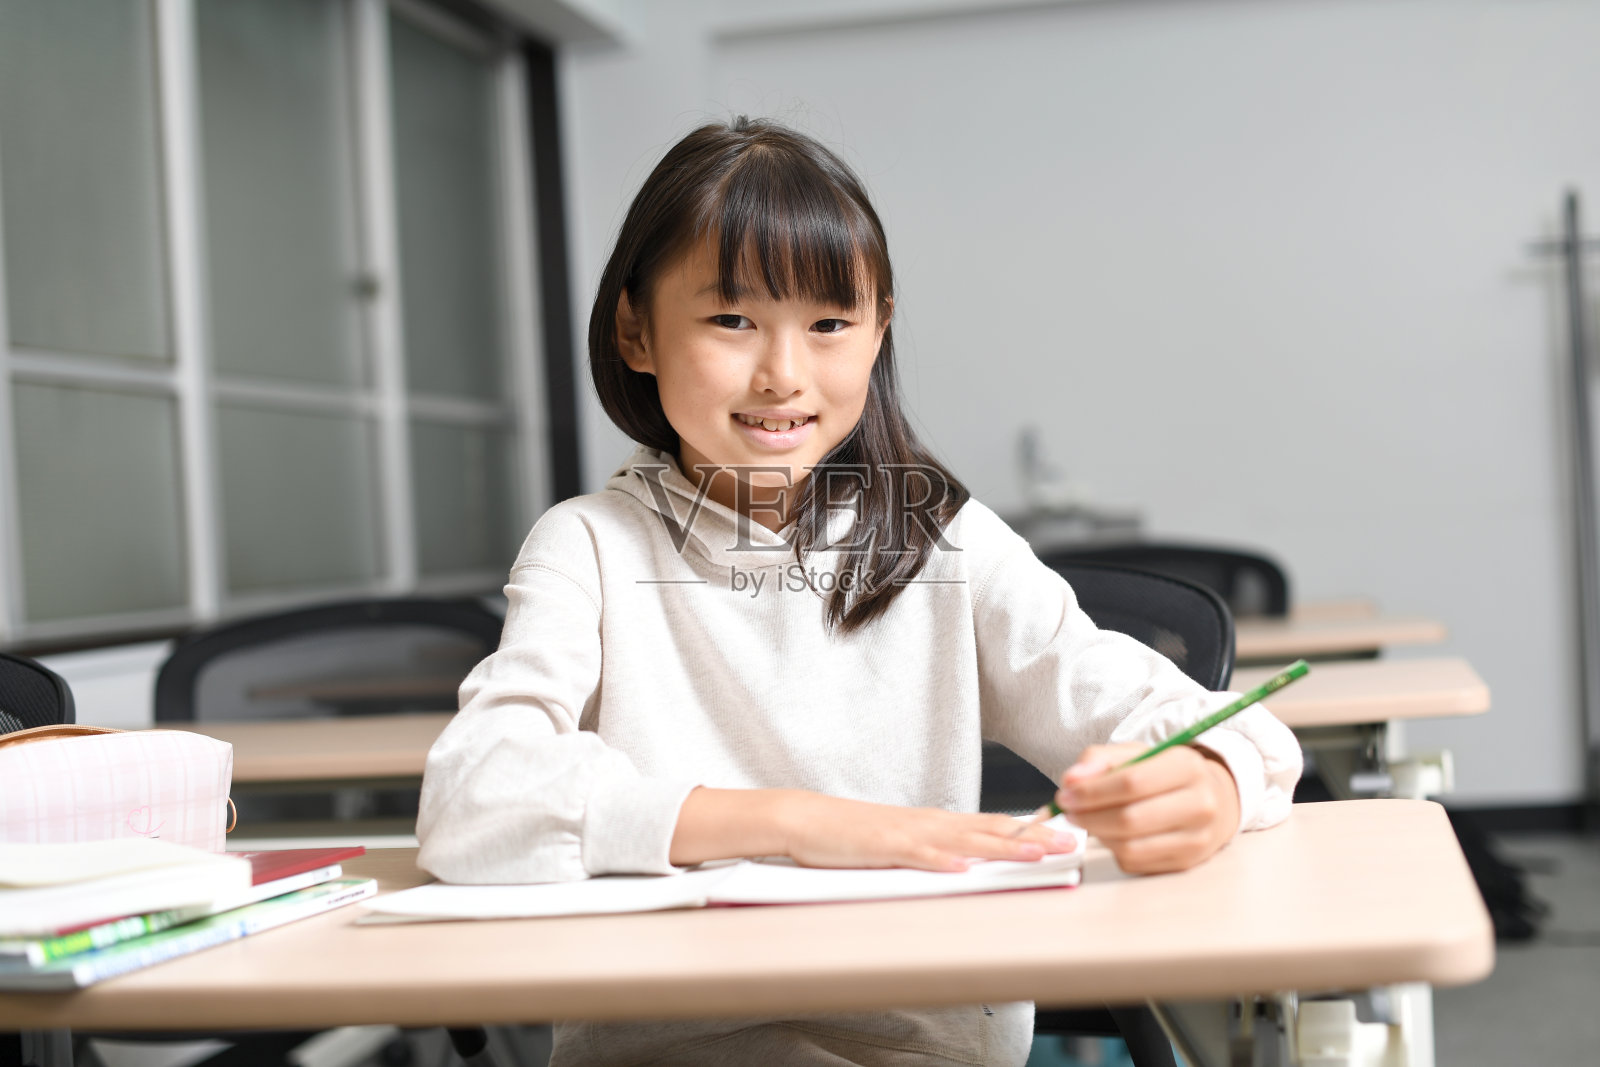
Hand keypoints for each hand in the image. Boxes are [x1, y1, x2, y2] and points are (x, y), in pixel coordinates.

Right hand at [779, 792, 1081, 872]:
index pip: (995, 826)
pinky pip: (918, 855)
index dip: (1033, 831)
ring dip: (1003, 846)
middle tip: (1072, 844)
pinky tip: (965, 868)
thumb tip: (974, 864)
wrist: (808, 819)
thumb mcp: (906, 843)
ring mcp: (909, 833)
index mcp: (939, 823)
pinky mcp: (884, 846)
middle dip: (1035, 838)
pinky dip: (943, 860)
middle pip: (991, 830)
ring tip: (1037, 853)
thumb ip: (939, 851)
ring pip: (965, 840)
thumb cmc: (854, 835)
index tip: (1068, 836)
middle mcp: (931, 823)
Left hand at [1054, 742, 1240, 874]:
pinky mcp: (1186, 863)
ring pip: (1130, 846)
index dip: (1091, 791)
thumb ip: (1099, 760)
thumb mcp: (1137, 754)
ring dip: (1098, 835)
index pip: (1131, 782)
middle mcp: (1200, 804)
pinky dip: (1113, 850)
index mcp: (1187, 766)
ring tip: (1090, 820)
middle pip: (1130, 819)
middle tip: (1069, 811)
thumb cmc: (1164, 774)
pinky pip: (1135, 863)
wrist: (1212, 800)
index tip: (1065, 793)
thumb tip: (1071, 780)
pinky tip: (1112, 834)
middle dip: (1089, 816)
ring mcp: (1196, 838)